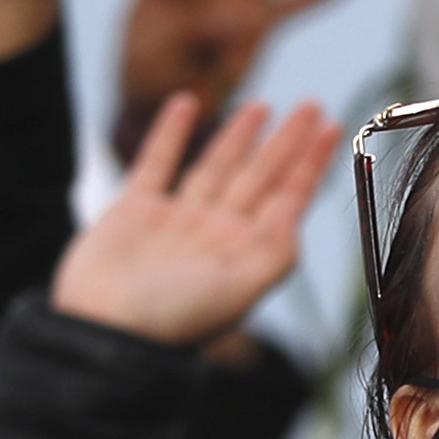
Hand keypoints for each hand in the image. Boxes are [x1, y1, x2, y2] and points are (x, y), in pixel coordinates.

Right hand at [54, 96, 343, 349]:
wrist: (105, 334)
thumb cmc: (173, 321)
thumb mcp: (240, 291)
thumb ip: (276, 252)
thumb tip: (298, 214)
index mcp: (245, 252)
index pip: (287, 198)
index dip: (310, 163)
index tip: (333, 127)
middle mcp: (216, 233)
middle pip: (259, 176)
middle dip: (286, 142)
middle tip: (311, 105)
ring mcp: (176, 222)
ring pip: (216, 166)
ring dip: (239, 135)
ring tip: (261, 105)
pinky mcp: (134, 213)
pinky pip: (157, 164)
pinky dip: (171, 134)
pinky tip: (185, 105)